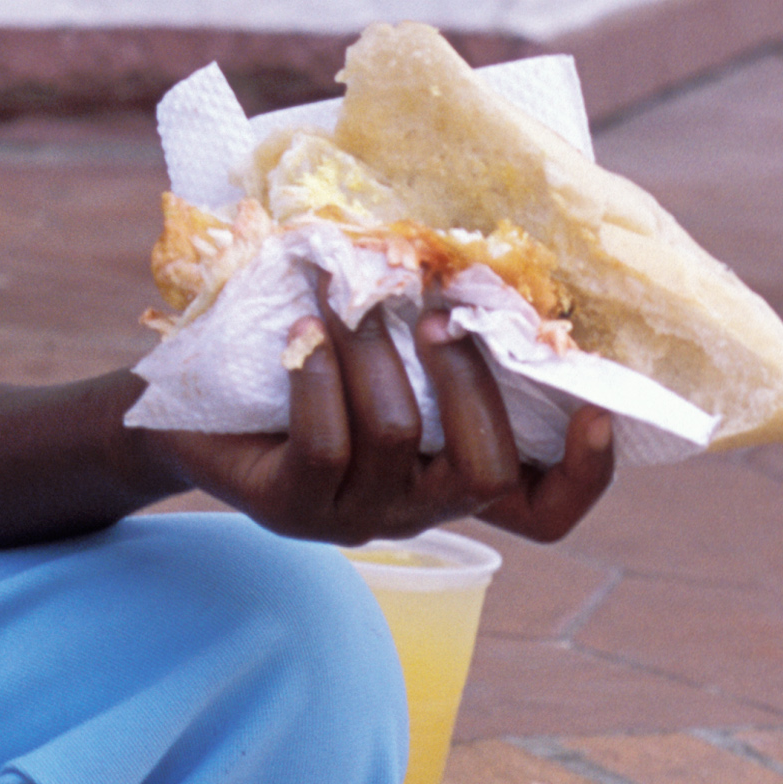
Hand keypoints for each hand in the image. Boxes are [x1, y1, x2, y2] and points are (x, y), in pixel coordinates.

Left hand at [138, 283, 616, 551]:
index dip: (584, 476)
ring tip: (341, 301)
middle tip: (431, 312)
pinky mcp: (290, 508)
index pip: (542, 513)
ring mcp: (353, 518)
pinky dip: (317, 370)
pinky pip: (324, 440)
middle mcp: (413, 510)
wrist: (187, 411)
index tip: (596, 410)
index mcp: (448, 476)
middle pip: (484, 469)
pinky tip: (301, 330)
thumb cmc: (298, 368)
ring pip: (396, 432)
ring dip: (372, 350)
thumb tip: (475, 265)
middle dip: (465, 377)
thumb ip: (431, 337)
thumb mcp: (377, 354)